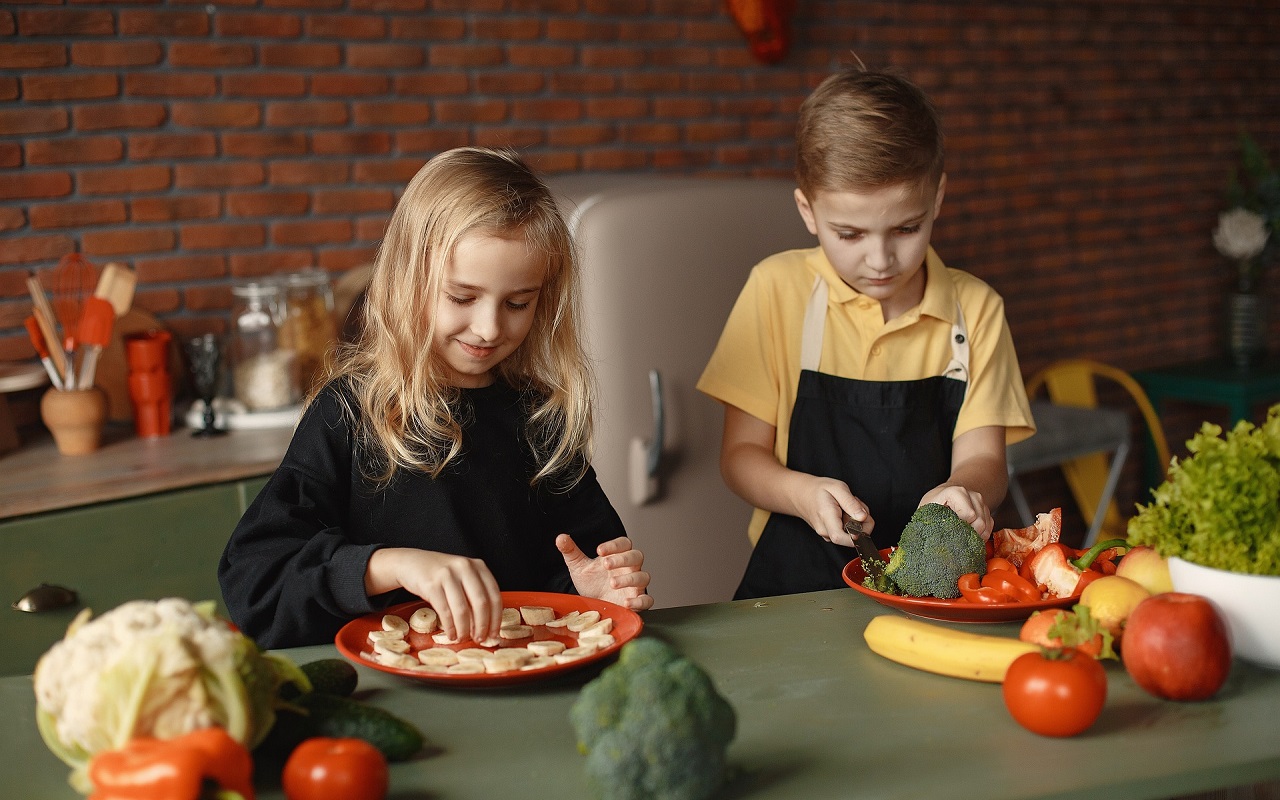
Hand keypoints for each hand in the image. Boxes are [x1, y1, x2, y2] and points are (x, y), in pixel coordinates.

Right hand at [364, 547, 502, 641]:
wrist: (411, 563)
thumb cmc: (441, 574)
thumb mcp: (462, 577)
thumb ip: (474, 595)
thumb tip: (486, 627)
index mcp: (478, 566)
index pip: (494, 595)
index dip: (496, 618)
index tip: (494, 634)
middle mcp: (465, 567)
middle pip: (481, 603)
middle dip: (482, 626)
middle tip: (480, 639)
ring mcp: (448, 575)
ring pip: (462, 610)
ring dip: (464, 629)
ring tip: (463, 639)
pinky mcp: (431, 584)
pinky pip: (445, 611)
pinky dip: (450, 627)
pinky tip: (451, 634)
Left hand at [557, 534, 653, 611]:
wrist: (593, 604)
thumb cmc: (591, 583)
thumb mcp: (579, 566)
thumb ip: (571, 551)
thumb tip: (560, 538)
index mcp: (618, 556)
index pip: (624, 543)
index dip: (614, 545)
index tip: (599, 550)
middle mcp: (630, 568)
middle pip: (636, 556)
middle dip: (622, 559)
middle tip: (605, 565)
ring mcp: (635, 585)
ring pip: (643, 577)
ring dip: (629, 579)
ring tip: (612, 583)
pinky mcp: (637, 601)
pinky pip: (647, 600)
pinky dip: (640, 601)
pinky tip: (626, 603)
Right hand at [790, 475, 873, 545]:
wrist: (802, 495)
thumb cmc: (818, 490)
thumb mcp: (838, 488)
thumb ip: (851, 503)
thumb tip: (863, 517)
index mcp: (826, 517)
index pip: (839, 537)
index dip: (856, 535)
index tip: (862, 521)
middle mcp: (825, 530)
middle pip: (852, 536)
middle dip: (862, 521)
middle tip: (856, 504)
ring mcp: (827, 535)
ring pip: (851, 535)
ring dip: (856, 522)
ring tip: (847, 506)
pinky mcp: (830, 536)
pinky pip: (847, 533)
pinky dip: (850, 523)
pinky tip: (844, 512)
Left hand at [920, 484, 992, 540]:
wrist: (944, 495)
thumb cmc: (933, 505)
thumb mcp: (926, 511)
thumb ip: (930, 521)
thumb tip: (933, 542)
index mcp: (956, 492)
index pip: (969, 515)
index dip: (961, 526)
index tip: (951, 529)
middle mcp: (972, 494)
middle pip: (980, 522)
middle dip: (969, 534)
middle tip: (956, 537)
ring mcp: (981, 502)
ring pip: (986, 526)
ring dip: (975, 536)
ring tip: (961, 536)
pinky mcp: (986, 510)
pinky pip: (989, 527)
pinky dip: (981, 534)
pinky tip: (969, 534)